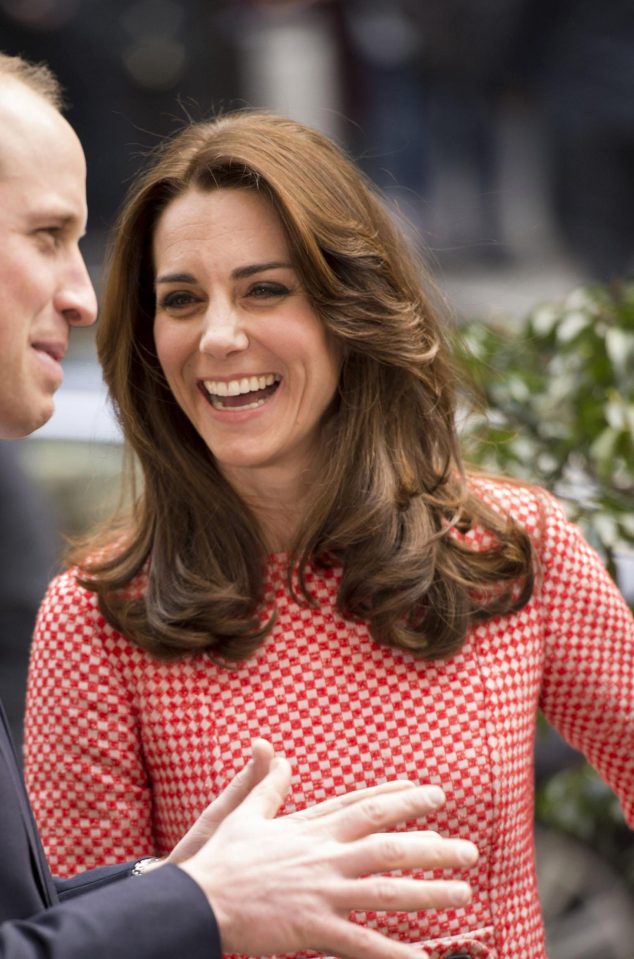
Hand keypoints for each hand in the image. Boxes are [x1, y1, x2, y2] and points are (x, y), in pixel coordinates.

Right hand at [180, 746, 477, 958]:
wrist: (198, 899)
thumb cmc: (222, 858)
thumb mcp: (244, 814)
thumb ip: (266, 785)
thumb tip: (273, 751)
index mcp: (311, 827)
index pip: (364, 807)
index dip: (400, 800)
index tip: (430, 794)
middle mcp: (325, 854)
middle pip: (388, 844)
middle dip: (431, 845)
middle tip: (469, 849)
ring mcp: (322, 890)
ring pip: (386, 889)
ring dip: (428, 891)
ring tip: (463, 892)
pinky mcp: (313, 926)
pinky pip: (362, 943)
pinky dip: (395, 953)